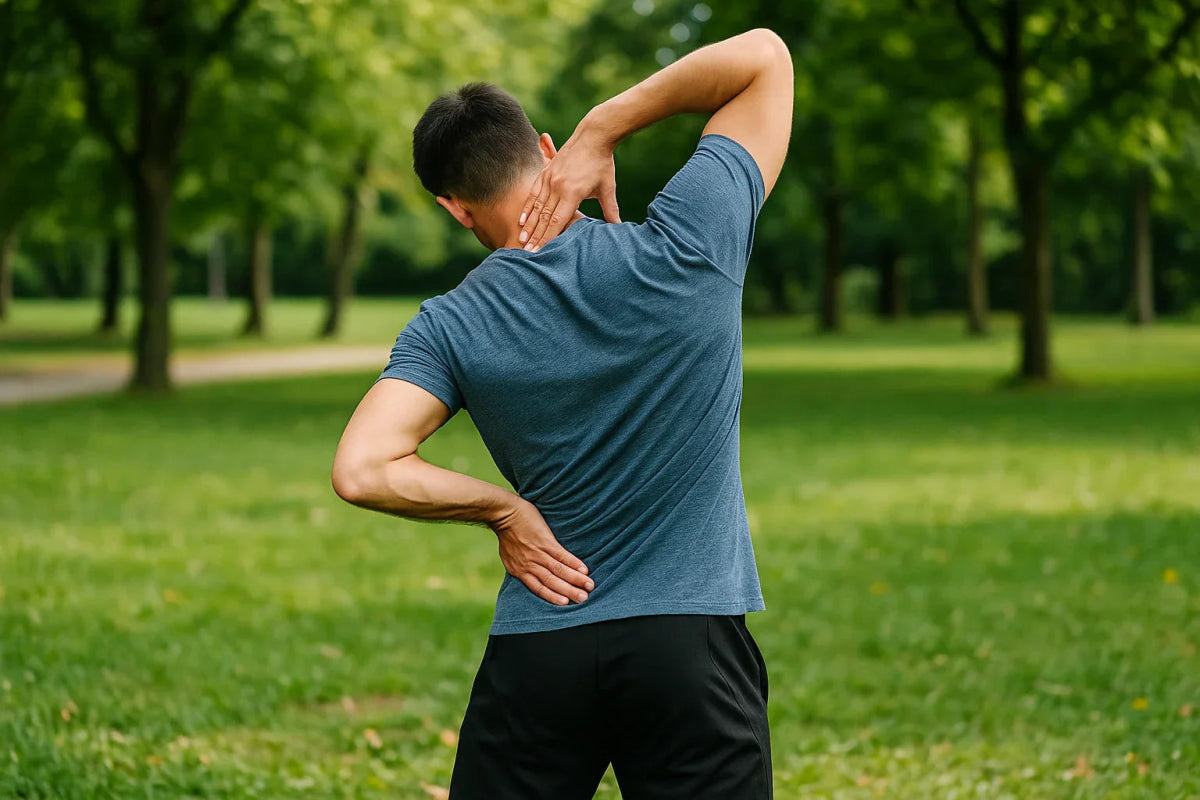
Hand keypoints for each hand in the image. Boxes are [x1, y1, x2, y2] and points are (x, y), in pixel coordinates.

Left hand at [491, 498, 592, 604]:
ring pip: (559, 571)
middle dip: (569, 592)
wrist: (504, 512)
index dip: (552, 596)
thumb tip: (530, 571)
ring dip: (575, 579)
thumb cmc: (507, 532)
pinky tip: (584, 569)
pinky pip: (561, 555)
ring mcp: (537, 553)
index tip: (566, 604)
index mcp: (518, 570)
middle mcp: (529, 565)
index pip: (538, 588)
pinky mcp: (545, 541)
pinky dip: (573, 563)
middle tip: (584, 599)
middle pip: (551, 582)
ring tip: (589, 586)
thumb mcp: (509, 555)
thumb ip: (521, 565)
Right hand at [517, 121, 620, 251]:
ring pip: (536, 206)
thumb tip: (619, 228)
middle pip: (543, 218)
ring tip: (521, 239)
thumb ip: (611, 210)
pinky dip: (528, 207)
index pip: (557, 222)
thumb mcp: (607, 188)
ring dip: (528, 225)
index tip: (540, 251)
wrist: (593, 135)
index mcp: (572, 192)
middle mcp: (558, 186)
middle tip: (527, 253)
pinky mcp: (546, 171)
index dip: (548, 238)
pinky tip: (522, 219)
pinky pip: (534, 193)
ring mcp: (550, 178)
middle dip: (535, 237)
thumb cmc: (602, 163)